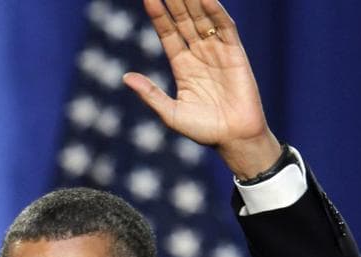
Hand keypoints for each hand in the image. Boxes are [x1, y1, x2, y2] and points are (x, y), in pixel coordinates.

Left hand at [122, 0, 280, 177]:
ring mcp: (217, 52)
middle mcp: (199, 55)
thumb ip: (150, 94)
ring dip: (194, 1)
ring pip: (203, 19)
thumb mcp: (170, 113)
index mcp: (182, 66)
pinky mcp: (235, 53)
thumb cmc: (203, 130)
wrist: (233, 138)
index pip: (168, 34)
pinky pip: (225, 28)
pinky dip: (216, 13)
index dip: (159, 15)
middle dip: (175, 1)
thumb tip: (125, 77)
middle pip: (184, 20)